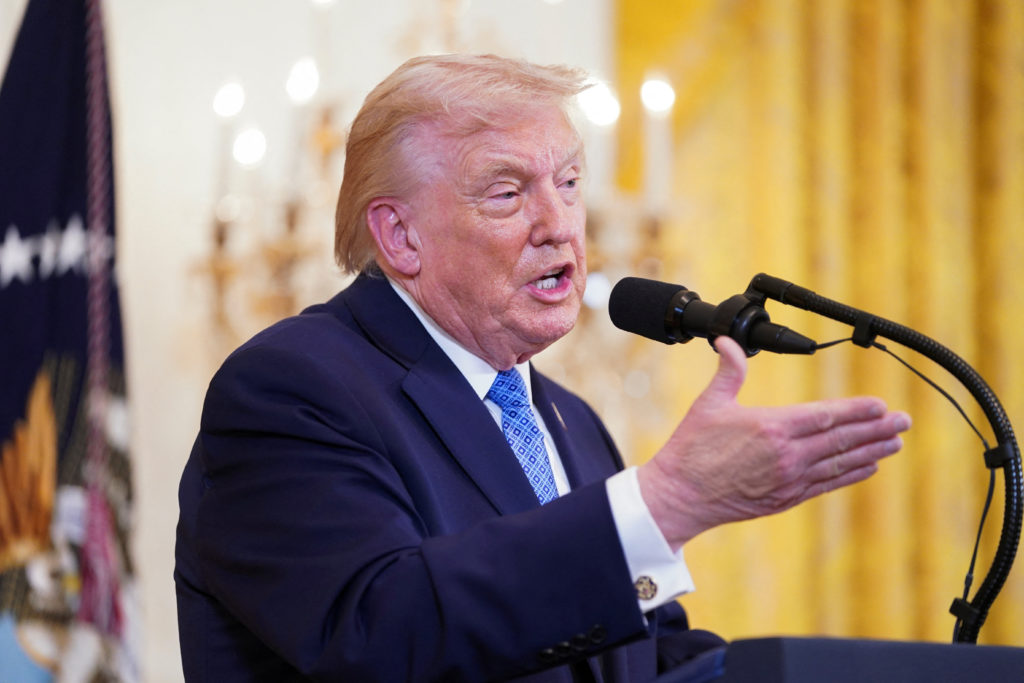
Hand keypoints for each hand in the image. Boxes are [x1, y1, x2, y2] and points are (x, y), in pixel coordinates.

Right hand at [637, 336, 910, 548]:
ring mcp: (788, 479)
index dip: (856, 410)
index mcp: (771, 427)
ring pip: (840, 463)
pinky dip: (850, 475)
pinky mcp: (785, 498)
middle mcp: (786, 455)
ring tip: (895, 442)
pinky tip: (868, 467)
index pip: (824, 416)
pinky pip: (827, 484)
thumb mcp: (709, 403)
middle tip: (903, 421)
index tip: (880, 405)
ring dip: (871, 452)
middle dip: (876, 430)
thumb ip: (728, 371)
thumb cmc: (691, 449)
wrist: (680, 495)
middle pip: (841, 440)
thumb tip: (728, 343)